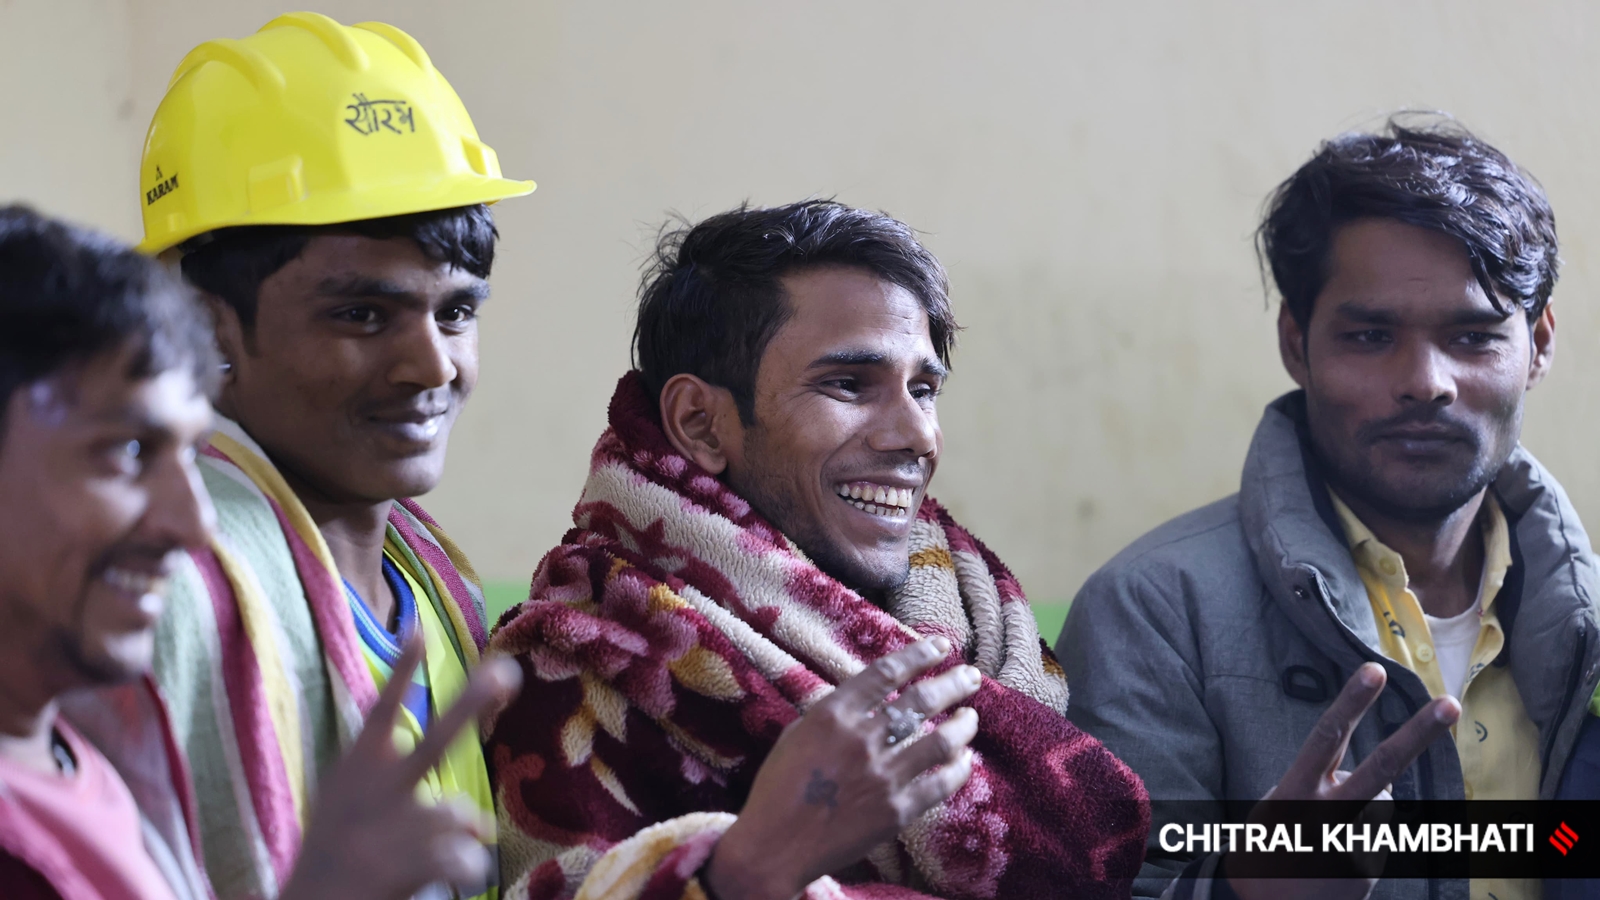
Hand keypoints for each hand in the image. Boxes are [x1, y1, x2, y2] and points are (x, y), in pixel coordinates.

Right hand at [279, 636, 522, 899]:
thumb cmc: (333, 850)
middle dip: (473, 703)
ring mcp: (398, 825)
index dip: (401, 670)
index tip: (416, 630)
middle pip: (437, 738)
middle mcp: (379, 789)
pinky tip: (437, 881)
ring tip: (414, 856)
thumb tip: (474, 812)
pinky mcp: (415, 863)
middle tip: (505, 673)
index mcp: (356, 767)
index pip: (382, 710)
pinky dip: (465, 872)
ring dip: (456, 835)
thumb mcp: (345, 799)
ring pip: (463, 814)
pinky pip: (469, 859)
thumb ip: (397, 788)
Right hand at [705, 637, 980, 899]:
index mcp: (832, 714)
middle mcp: (861, 740)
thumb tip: (870, 694)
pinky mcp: (896, 812)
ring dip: (963, 725)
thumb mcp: (797, 734)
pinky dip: (958, 768)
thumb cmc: (779, 788)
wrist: (774, 847)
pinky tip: (963, 760)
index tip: (941, 647)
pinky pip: (940, 784)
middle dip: (953, 683)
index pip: (887, 672)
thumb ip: (833, 712)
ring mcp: (882, 777)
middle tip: (971, 677)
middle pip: (922, 701)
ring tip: (971, 717)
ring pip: (940, 740)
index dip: (919, 655)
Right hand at [1227, 662, 1458, 899]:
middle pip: (1382, 765)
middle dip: (1418, 733)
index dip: (1351, 703)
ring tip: (1328, 835)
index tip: (1374, 671)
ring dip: (1362, 810)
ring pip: (1382, 803)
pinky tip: (1336, 857)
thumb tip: (1385, 787)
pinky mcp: (1370, 868)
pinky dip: (1363, 838)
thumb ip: (1324, 786)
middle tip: (1450, 704)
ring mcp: (1354, 841)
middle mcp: (1327, 813)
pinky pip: (1379, 835)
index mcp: (1294, 791)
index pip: (1327, 737)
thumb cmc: (1267, 847)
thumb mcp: (1279, 806)